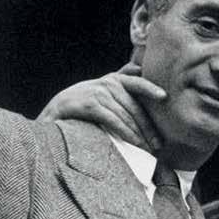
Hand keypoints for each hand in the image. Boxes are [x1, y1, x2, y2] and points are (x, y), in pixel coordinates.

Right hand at [37, 63, 166, 152]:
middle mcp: (107, 83)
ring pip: (126, 116)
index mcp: (112, 79)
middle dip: (148, 127)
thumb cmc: (80, 104)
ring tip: (148, 149)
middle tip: (158, 144)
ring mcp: (98, 92)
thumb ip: (118, 80)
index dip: (150, 88)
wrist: (53, 112)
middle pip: (134, 106)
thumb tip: (137, 68)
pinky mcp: (91, 105)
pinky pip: (115, 120)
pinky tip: (135, 143)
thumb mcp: (100, 90)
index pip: (136, 82)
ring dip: (139, 135)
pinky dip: (127, 133)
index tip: (165, 97)